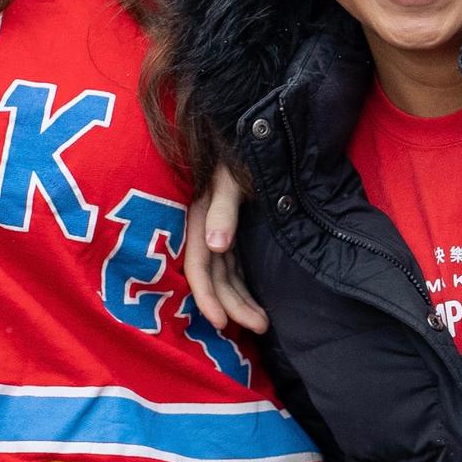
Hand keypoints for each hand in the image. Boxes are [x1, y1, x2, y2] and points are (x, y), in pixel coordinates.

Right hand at [180, 165, 265, 334]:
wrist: (256, 135)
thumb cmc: (239, 153)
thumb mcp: (229, 178)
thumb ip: (222, 209)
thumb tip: (215, 245)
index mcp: (198, 219)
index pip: (199, 267)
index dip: (207, 297)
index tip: (221, 323)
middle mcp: (207, 231)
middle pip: (216, 279)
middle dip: (234, 306)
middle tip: (260, 326)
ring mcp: (222, 234)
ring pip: (228, 277)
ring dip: (241, 302)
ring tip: (263, 324)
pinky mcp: (237, 235)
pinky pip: (237, 269)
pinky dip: (245, 288)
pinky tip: (257, 304)